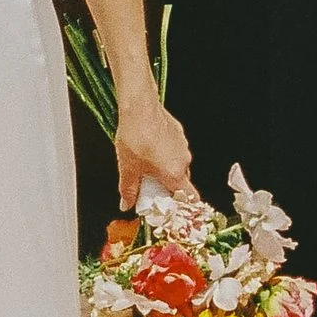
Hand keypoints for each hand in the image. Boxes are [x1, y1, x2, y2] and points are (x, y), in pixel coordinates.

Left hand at [115, 90, 191, 212]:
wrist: (139, 107)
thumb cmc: (136, 136)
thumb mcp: (128, 169)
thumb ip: (128, 190)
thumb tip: (126, 203)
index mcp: (174, 174)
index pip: (189, 198)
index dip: (182, 206)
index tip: (171, 208)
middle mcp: (183, 160)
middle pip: (180, 182)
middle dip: (166, 186)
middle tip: (149, 186)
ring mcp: (182, 146)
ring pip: (176, 165)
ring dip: (164, 169)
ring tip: (145, 165)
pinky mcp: (178, 133)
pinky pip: (174, 150)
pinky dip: (164, 154)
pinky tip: (148, 149)